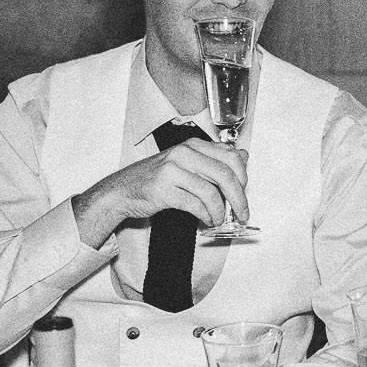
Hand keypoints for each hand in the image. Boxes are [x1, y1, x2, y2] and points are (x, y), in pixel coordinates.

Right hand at [71, 138, 249, 247]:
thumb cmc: (156, 177)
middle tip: (242, 213)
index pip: (230, 156)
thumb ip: (214, 159)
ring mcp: (172, 170)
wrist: (122, 190)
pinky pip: (194, 205)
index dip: (243, 177)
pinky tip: (207, 221)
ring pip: (210, 192)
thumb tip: (244, 157)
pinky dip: (206, 216)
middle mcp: (184, 153)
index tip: (244, 193)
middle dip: (238, 198)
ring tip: (219, 220)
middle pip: (224, 174)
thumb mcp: (187, 162)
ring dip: (220, 211)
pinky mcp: (163, 189)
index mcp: (193, 145)